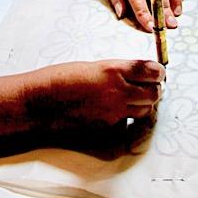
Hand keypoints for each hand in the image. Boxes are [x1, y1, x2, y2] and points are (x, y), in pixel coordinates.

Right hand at [24, 60, 164, 130]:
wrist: (40, 104)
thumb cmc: (59, 80)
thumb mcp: (92, 67)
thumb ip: (115, 72)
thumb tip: (134, 76)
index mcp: (113, 70)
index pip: (151, 71)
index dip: (157, 72)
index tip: (157, 72)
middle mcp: (118, 92)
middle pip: (154, 93)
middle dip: (154, 89)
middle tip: (148, 86)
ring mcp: (114, 113)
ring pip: (145, 110)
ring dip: (143, 104)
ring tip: (132, 98)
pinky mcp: (108, 130)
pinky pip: (128, 123)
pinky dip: (127, 118)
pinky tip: (115, 112)